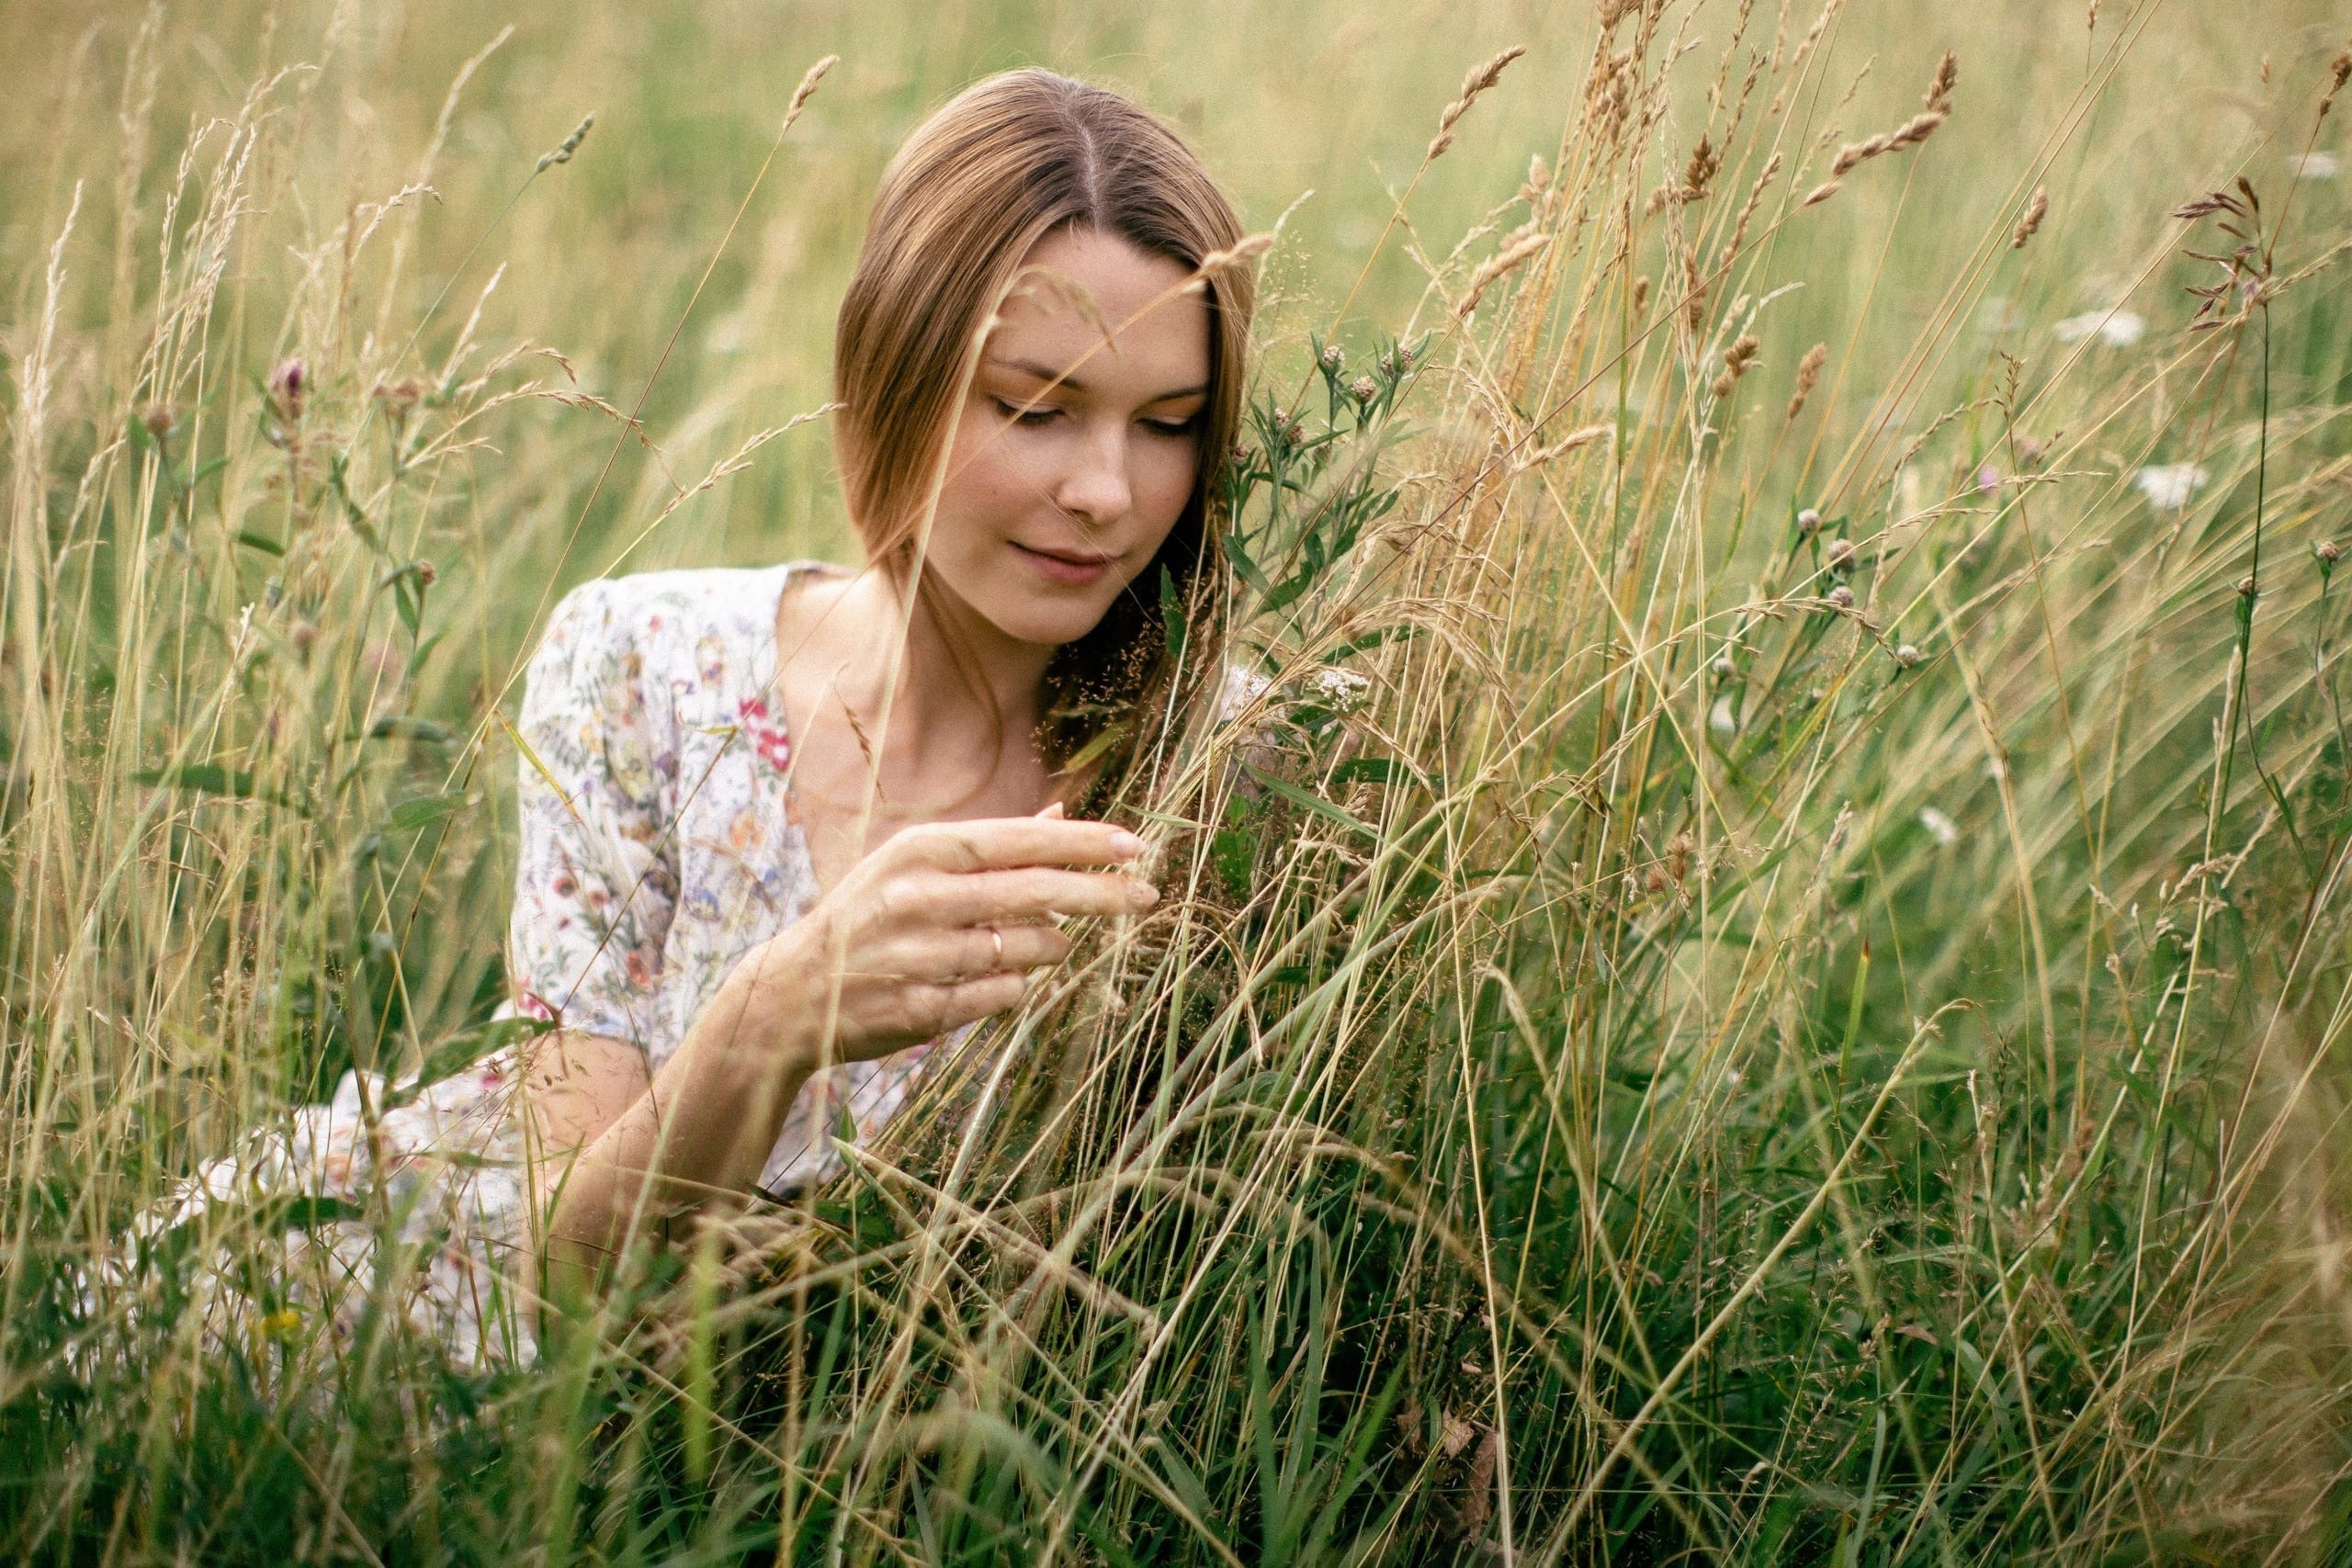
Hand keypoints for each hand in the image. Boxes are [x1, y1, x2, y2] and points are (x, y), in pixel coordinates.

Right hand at [723, 811, 1154, 1071]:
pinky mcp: (924, 1009)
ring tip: (1049, 942)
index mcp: (921, 851)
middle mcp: (920, 898)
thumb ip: (990, 844)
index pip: (1021, 840)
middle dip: (1101, 894)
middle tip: (1147, 895)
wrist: (793, 992)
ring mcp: (921, 956)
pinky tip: (999, 977)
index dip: (1084, 844)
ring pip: (1027, 949)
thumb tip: (1062, 813)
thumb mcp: (916, 863)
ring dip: (1052, 946)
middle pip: (1036, 893)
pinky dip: (1015, 985)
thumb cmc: (869, 915)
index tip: (1135, 847)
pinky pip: (1004, 995)